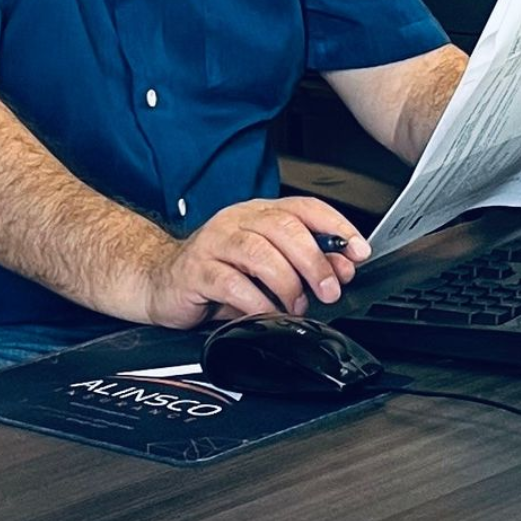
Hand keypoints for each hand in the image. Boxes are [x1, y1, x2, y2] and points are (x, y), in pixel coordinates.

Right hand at [143, 197, 369, 328]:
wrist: (161, 281)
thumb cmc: (217, 272)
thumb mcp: (266, 268)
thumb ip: (303, 265)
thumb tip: (341, 268)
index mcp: (258, 214)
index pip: (304, 207)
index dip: (336, 226)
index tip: (358, 251)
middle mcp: (237, 220)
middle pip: (284, 228)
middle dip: (314, 261)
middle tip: (329, 290)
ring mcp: (214, 243)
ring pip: (259, 252)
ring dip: (287, 283)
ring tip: (295, 307)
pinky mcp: (196, 270)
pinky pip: (232, 283)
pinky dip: (256, 302)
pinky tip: (266, 313)